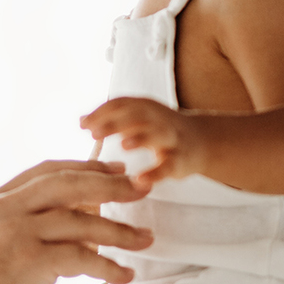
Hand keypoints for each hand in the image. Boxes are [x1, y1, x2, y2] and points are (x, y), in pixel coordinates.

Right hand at [0, 160, 151, 283]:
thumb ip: (24, 230)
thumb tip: (78, 221)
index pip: (45, 172)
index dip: (85, 168)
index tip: (115, 171)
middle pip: (66, 183)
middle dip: (111, 184)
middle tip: (143, 189)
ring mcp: (11, 234)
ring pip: (80, 220)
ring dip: (119, 231)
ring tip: (145, 240)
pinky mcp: (26, 262)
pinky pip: (81, 255)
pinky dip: (108, 266)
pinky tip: (124, 277)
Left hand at [80, 97, 201, 188]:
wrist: (202, 141)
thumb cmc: (161, 131)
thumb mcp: (137, 120)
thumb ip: (112, 120)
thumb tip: (81, 121)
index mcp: (145, 107)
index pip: (121, 104)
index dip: (102, 112)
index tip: (83, 124)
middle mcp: (158, 118)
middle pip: (136, 116)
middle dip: (115, 123)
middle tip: (94, 134)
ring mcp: (171, 138)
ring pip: (156, 135)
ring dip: (140, 138)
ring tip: (123, 146)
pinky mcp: (181, 159)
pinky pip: (169, 165)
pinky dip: (156, 172)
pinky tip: (141, 180)